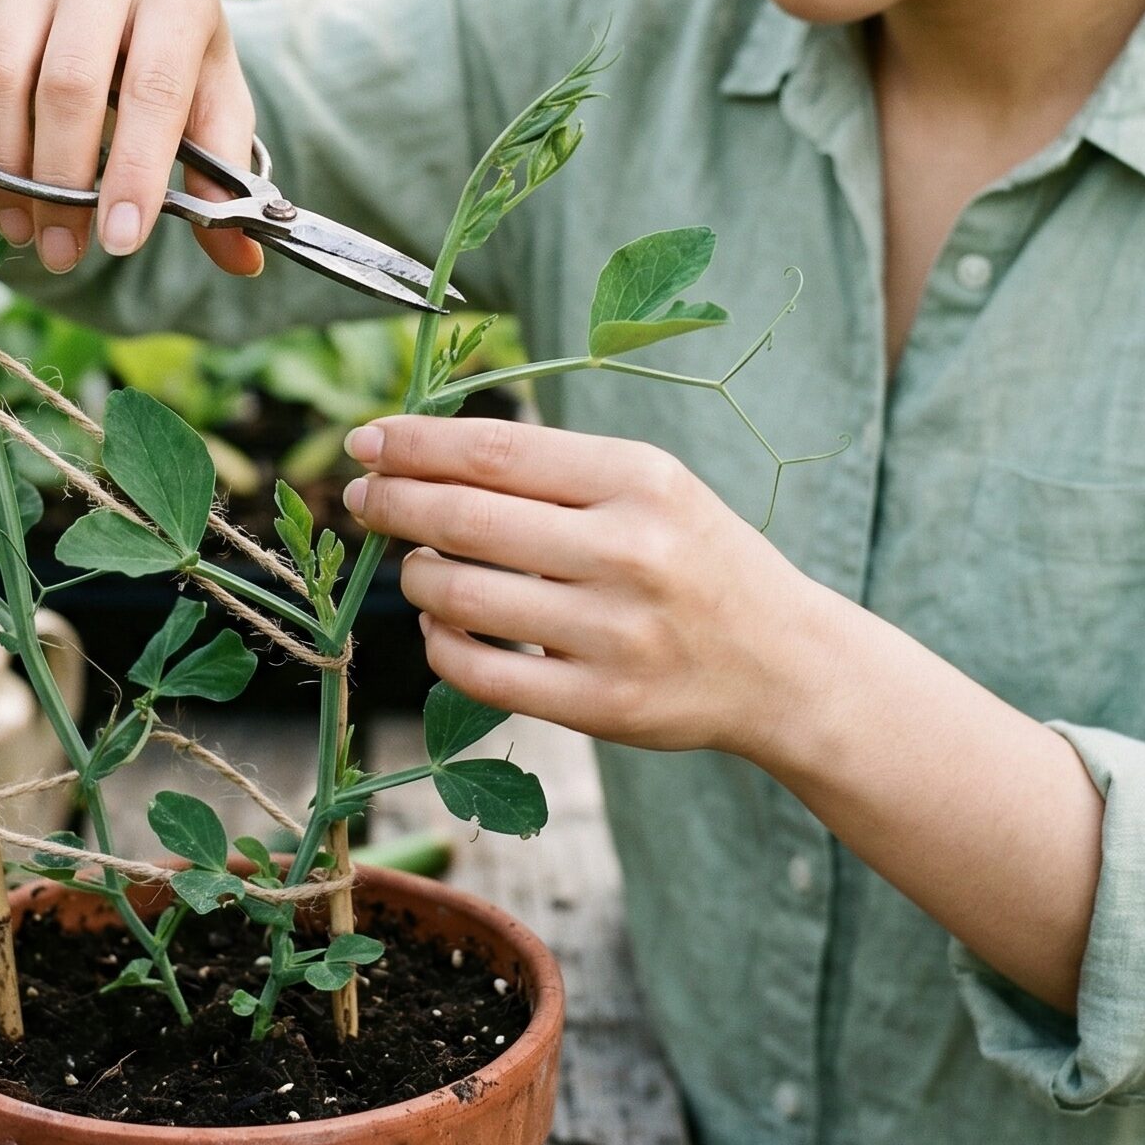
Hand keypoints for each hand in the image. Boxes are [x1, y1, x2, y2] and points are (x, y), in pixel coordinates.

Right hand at [0, 0, 262, 278]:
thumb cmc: (165, 47)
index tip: (119, 242)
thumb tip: (241, 260)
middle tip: (63, 251)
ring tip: (22, 228)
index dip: (134, 171)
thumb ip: (221, 174)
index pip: (154, 88)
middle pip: (66, 87)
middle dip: (60, 186)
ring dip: (1, 171)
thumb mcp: (210, 96)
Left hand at [342, 414, 824, 756]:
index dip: (414, 444)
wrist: (784, 664)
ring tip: (413, 564)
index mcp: (639, 480)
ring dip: (415, 576)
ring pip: (461, 596)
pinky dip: (440, 643)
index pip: (495, 451)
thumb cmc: (696, 558)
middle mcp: (628, 552)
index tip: (365, 439)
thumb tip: (426, 452)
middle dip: (392, 502)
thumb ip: (554, 469)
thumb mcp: (651, 486)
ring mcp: (614, 634)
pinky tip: (442, 623)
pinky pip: (480, 672)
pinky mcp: (601, 705)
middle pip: (466, 517)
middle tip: (360, 496)